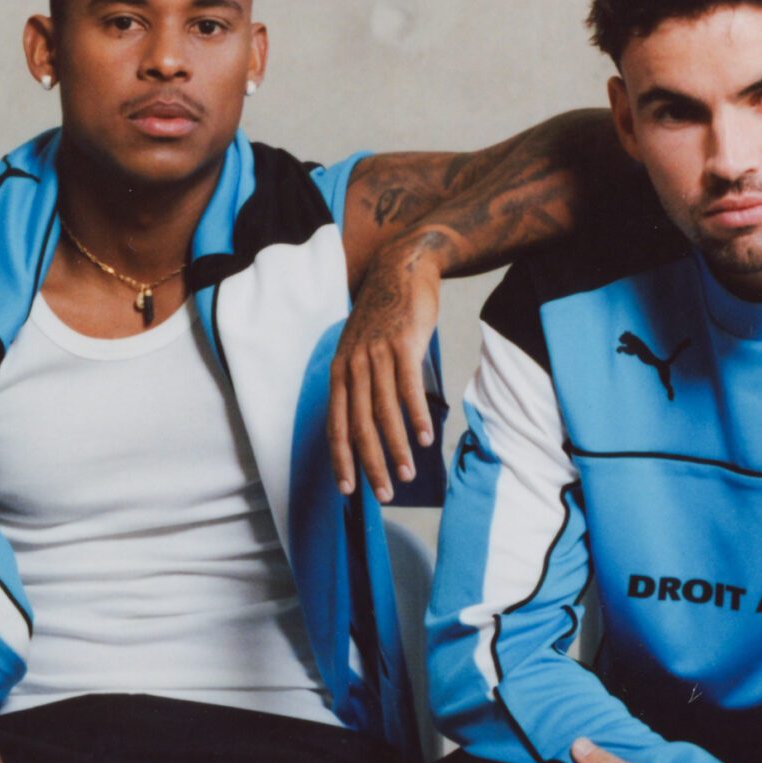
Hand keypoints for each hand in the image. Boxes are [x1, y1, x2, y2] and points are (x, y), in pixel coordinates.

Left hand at [328, 232, 447, 501]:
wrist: (401, 268)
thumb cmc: (383, 317)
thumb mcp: (359, 349)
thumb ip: (360, 384)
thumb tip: (367, 423)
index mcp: (340, 372)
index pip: (336, 425)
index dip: (341, 460)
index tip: (347, 490)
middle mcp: (353, 366)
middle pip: (359, 426)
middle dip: (370, 464)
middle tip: (383, 494)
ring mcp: (377, 355)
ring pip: (384, 412)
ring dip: (396, 448)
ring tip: (408, 474)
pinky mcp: (403, 345)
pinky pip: (408, 388)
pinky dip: (416, 416)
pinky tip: (425, 438)